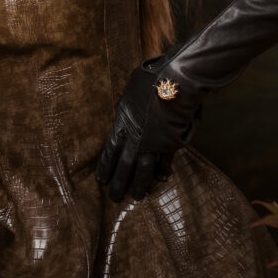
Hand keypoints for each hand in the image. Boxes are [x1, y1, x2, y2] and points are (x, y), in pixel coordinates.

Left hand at [96, 63, 200, 202]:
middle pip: (124, 165)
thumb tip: (128, 108)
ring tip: (136, 197)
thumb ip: (130, 104)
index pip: (110, 150)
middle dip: (119, 183)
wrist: (176, 83)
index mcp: (123, 122)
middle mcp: (136, 137)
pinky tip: (160, 180)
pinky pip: (165, 162)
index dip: (105, 166)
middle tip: (114, 198)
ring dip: (139, 185)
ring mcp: (154, 143)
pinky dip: (162, 171)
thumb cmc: (153, 79)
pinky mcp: (171, 144)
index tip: (101, 179)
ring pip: (143, 170)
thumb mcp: (132, 89)